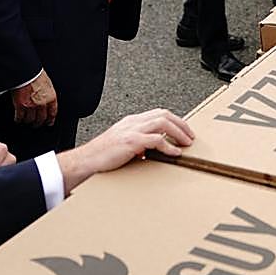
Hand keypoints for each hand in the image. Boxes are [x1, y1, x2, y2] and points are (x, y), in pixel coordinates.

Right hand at [11, 70, 57, 127]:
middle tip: (36, 124)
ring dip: (28, 121)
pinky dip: (18, 119)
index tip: (49, 123)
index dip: (50, 120)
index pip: (52, 113)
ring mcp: (31, 106)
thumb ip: (47, 94)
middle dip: (38, 123)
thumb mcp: (47, 84)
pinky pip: (19, 117)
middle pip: (41, 119)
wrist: (25, 71)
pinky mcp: (20, 106)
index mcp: (51, 97)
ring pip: (30, 119)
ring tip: (26, 120)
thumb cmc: (35, 74)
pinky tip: (18, 119)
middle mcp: (42, 104)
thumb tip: (46, 99)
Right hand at [56, 108, 195, 193]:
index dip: (175, 120)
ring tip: (186, 143)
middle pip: (164, 114)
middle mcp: (133, 122)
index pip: (158, 113)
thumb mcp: (123, 145)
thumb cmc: (101, 155)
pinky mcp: (131, 141)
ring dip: (179, 132)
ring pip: (163, 123)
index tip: (184, 130)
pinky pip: (156, 140)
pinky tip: (174, 153)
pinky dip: (168, 146)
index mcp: (131, 121)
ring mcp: (132, 130)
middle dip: (181, 124)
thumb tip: (154, 150)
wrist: (85, 161)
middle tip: (190, 136)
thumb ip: (138, 144)